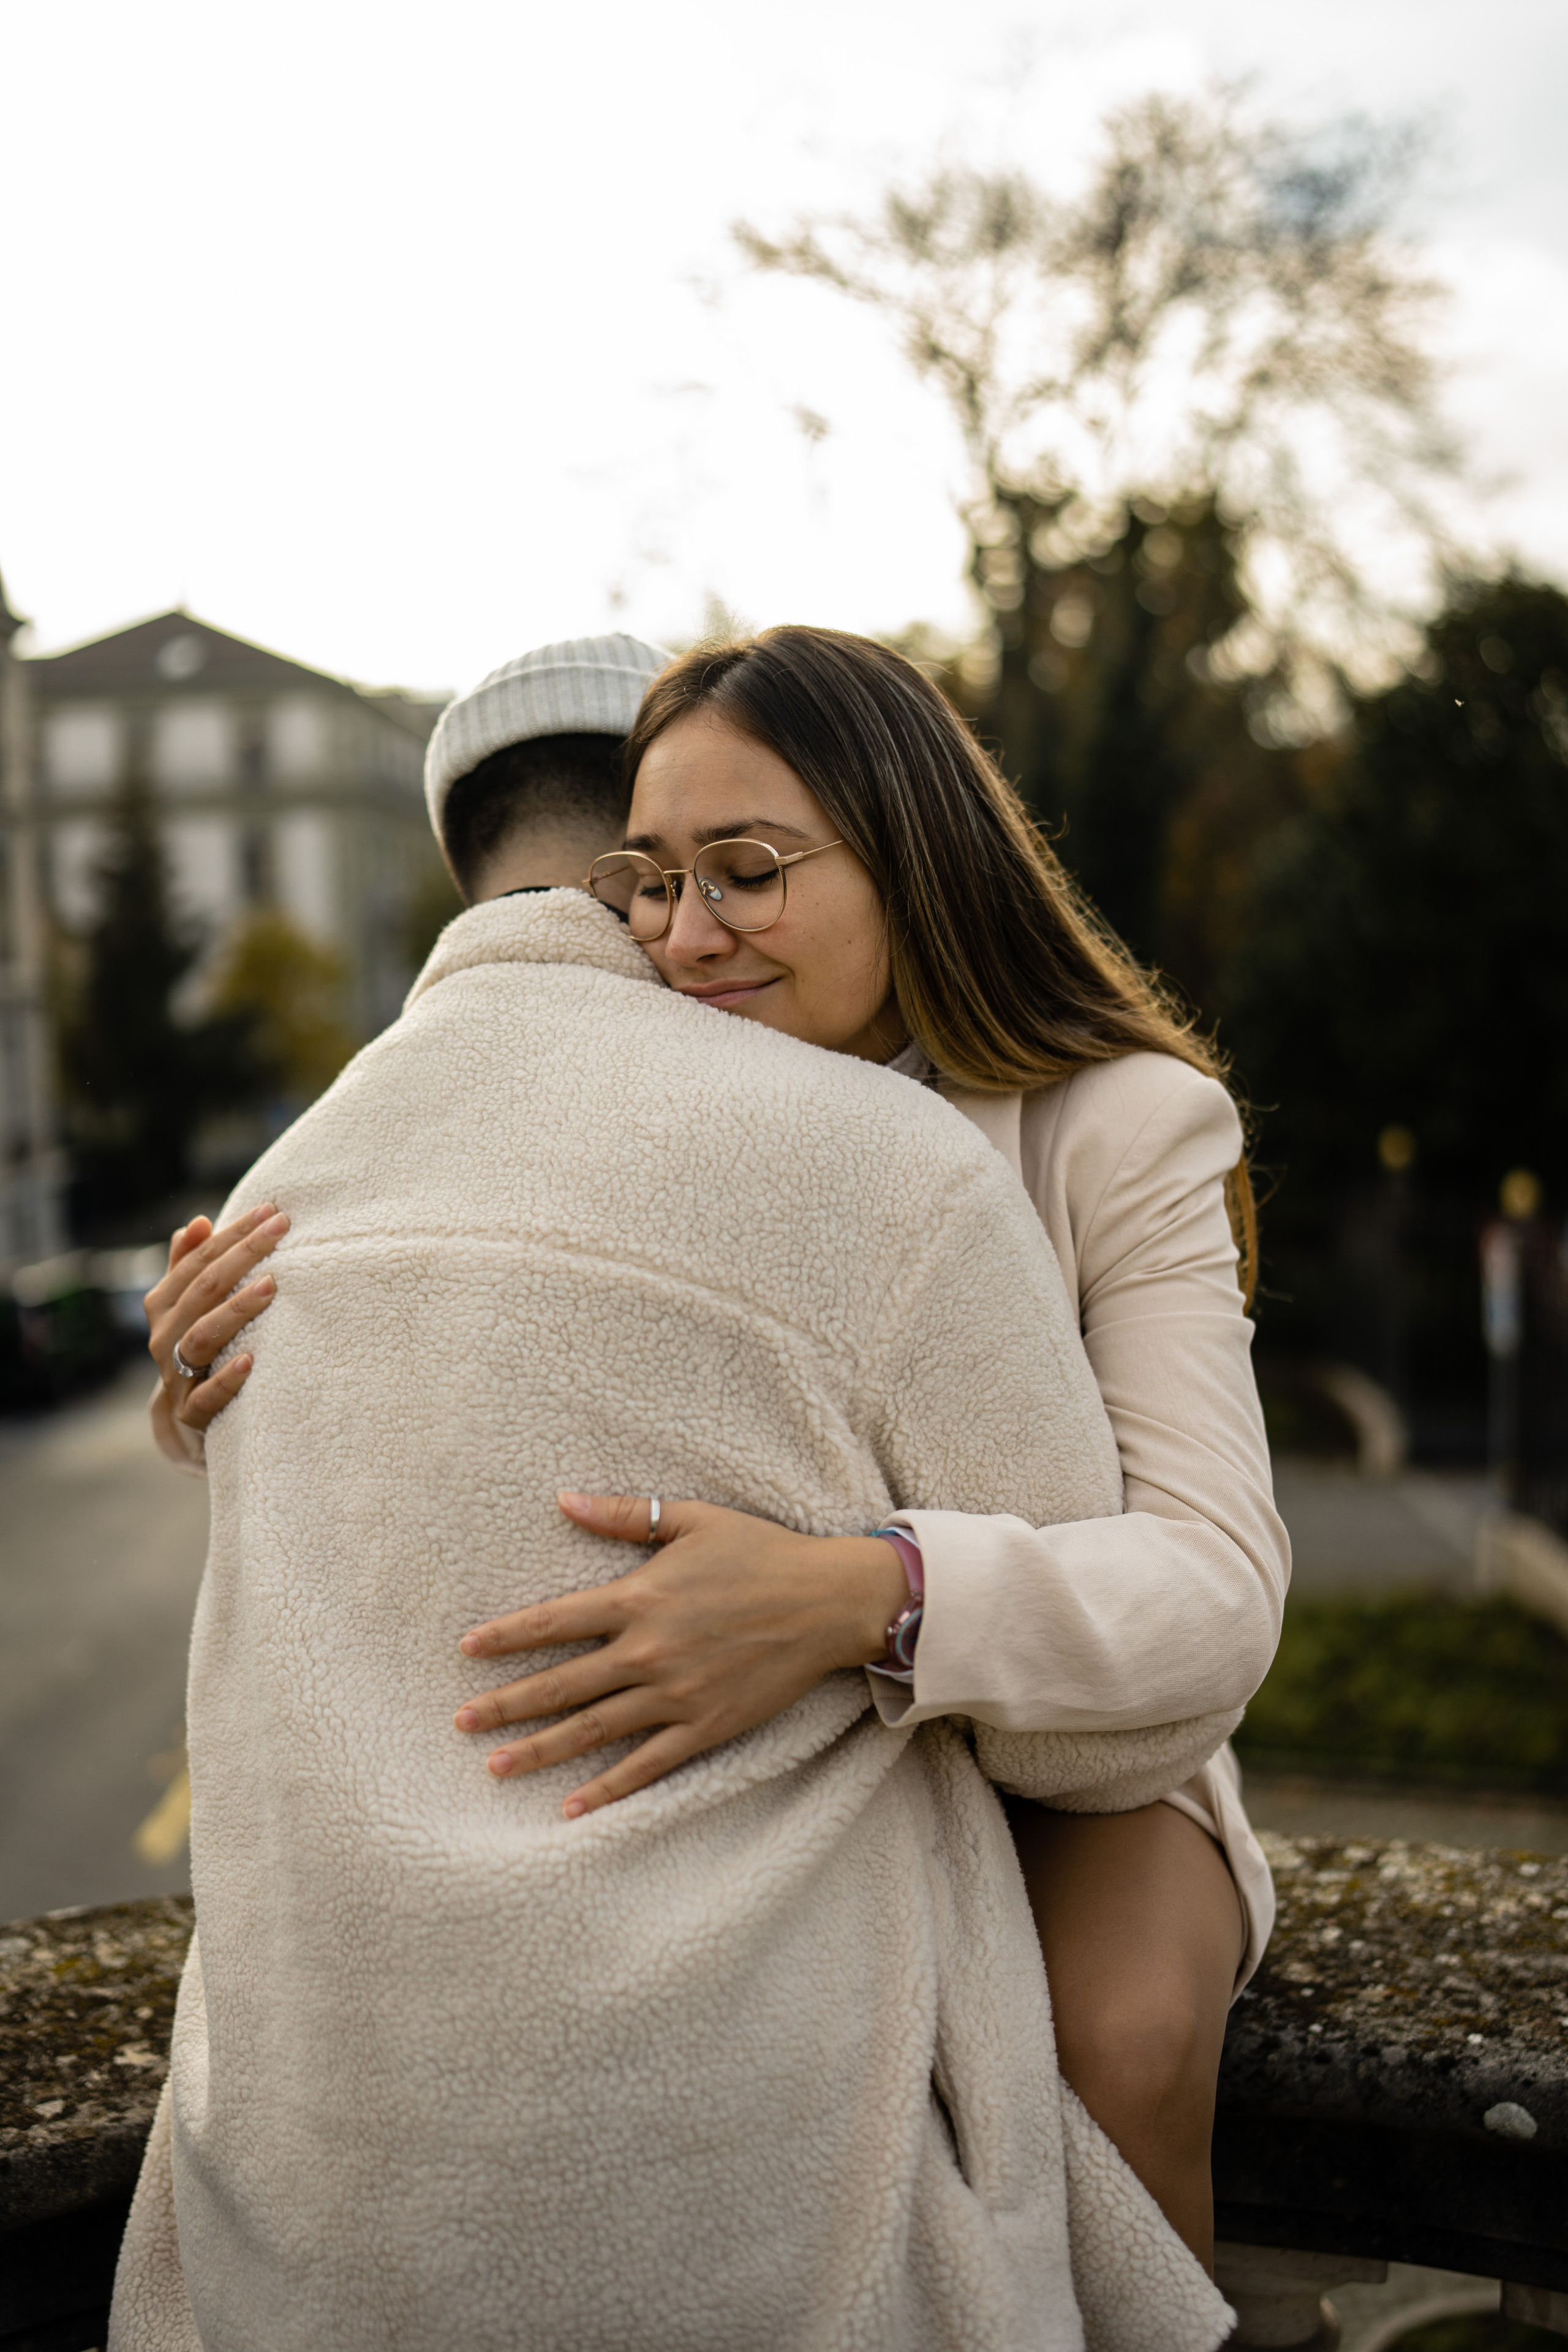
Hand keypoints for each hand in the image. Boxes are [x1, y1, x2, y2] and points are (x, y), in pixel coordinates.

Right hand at [145, 1205, 289, 1465]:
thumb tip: (197, 1223)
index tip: (271, 1212)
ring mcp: (175, 1375)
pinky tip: (251, 1360)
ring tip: (271, 1286)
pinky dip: (227, 1378)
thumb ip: (191, 1263)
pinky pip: (207, 1397)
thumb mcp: (192, 1302)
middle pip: (203, 1290)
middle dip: (243, 1256)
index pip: (199, 1260)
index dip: (234, 1234)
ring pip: (201, 1337)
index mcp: (162, 1304)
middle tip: (280, 1232)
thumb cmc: (201, 1339)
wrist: (193, 1409)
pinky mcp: (191, 1412)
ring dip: (236, 1310)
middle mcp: (162, 1336)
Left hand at [454, 1493, 908, 1818]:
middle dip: (506, 1705)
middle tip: (460, 1723)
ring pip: (594, 1729)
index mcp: (640, 1597)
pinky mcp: (706, 1726)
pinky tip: (573, 1808)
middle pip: (562, 1684)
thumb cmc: (762, 1552)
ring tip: (496, 1768)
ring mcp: (676, 1694)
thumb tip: (563, 1500)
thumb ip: (626, 1515)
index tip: (466, 1649)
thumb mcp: (693, 1520)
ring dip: (541, 1750)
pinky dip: (609, 1789)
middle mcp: (649, 1651)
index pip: (554, 1621)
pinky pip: (648, 1765)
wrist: (828, 1602)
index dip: (506, 1636)